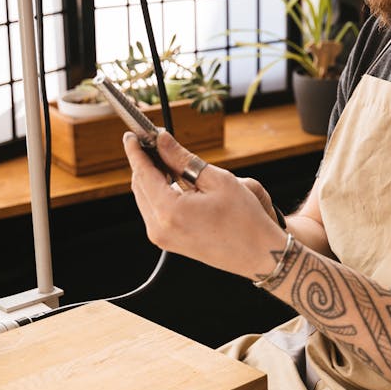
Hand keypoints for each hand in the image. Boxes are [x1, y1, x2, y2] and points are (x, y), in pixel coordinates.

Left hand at [123, 130, 283, 278]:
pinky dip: (158, 192)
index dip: (136, 150)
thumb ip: (184, 159)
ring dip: (151, 176)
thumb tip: (163, 141)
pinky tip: (172, 179)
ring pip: (145, 198)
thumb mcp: (217, 180)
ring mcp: (162, 238)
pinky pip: (153, 210)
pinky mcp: (168, 242)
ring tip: (166, 158)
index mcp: (170, 211)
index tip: (132, 135)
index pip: (143, 173)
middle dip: (144, 161)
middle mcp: (159, 227)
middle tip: (154, 141)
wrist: (258, 254)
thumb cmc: (245, 220)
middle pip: (139, 185)